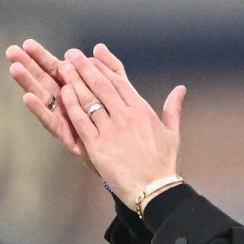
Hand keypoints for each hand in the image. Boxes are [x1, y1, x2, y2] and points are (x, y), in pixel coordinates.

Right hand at [7, 40, 126, 171]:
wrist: (134, 163)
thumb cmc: (122, 128)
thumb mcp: (118, 94)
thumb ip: (110, 70)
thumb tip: (97, 47)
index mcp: (77, 92)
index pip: (56, 70)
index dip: (42, 57)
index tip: (27, 43)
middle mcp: (67, 105)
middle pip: (45, 82)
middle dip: (29, 66)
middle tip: (11, 51)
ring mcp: (66, 121)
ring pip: (44, 99)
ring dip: (29, 84)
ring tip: (15, 68)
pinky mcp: (68, 137)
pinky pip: (52, 122)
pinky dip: (41, 110)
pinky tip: (28, 98)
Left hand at [57, 45, 186, 208]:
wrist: (154, 190)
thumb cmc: (164, 163)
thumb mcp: (172, 133)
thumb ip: (173, 108)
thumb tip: (181, 89)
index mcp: (143, 111)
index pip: (120, 82)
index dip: (104, 66)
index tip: (93, 55)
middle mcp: (126, 117)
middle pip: (102, 86)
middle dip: (85, 67)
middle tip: (72, 54)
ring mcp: (111, 130)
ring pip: (90, 99)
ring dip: (75, 81)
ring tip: (63, 66)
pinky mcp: (98, 146)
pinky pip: (82, 121)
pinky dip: (72, 105)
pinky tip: (63, 92)